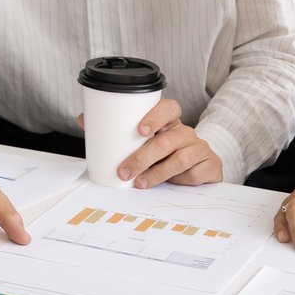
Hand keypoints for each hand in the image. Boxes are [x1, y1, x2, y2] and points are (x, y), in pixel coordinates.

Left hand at [102, 98, 223, 186]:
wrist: (199, 166)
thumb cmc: (164, 152)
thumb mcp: (145, 142)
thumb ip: (116, 132)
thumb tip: (84, 119)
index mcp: (170, 122)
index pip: (169, 108)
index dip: (155, 116)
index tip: (139, 130)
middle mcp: (185, 132)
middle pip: (167, 140)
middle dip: (143, 157)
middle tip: (124, 171)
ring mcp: (199, 149)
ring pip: (180, 159)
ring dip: (157, 173)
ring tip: (140, 183)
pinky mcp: (210, 166)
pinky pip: (195, 174)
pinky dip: (181, 181)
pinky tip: (173, 186)